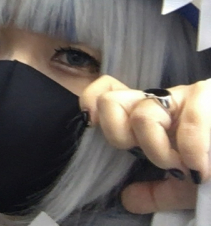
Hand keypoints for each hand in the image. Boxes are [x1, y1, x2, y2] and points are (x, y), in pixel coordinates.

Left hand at [81, 75, 210, 213]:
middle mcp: (165, 102)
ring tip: (187, 166)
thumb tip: (129, 199)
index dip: (94, 105)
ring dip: (159, 148)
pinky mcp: (210, 94)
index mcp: (153, 118)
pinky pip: (189, 117)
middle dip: (125, 137)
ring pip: (144, 112)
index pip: (107, 95)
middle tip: (159, 160)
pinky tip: (202, 167)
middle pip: (113, 104)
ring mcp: (188, 95)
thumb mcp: (191, 187)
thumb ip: (160, 192)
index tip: (94, 122)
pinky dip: (192, 148)